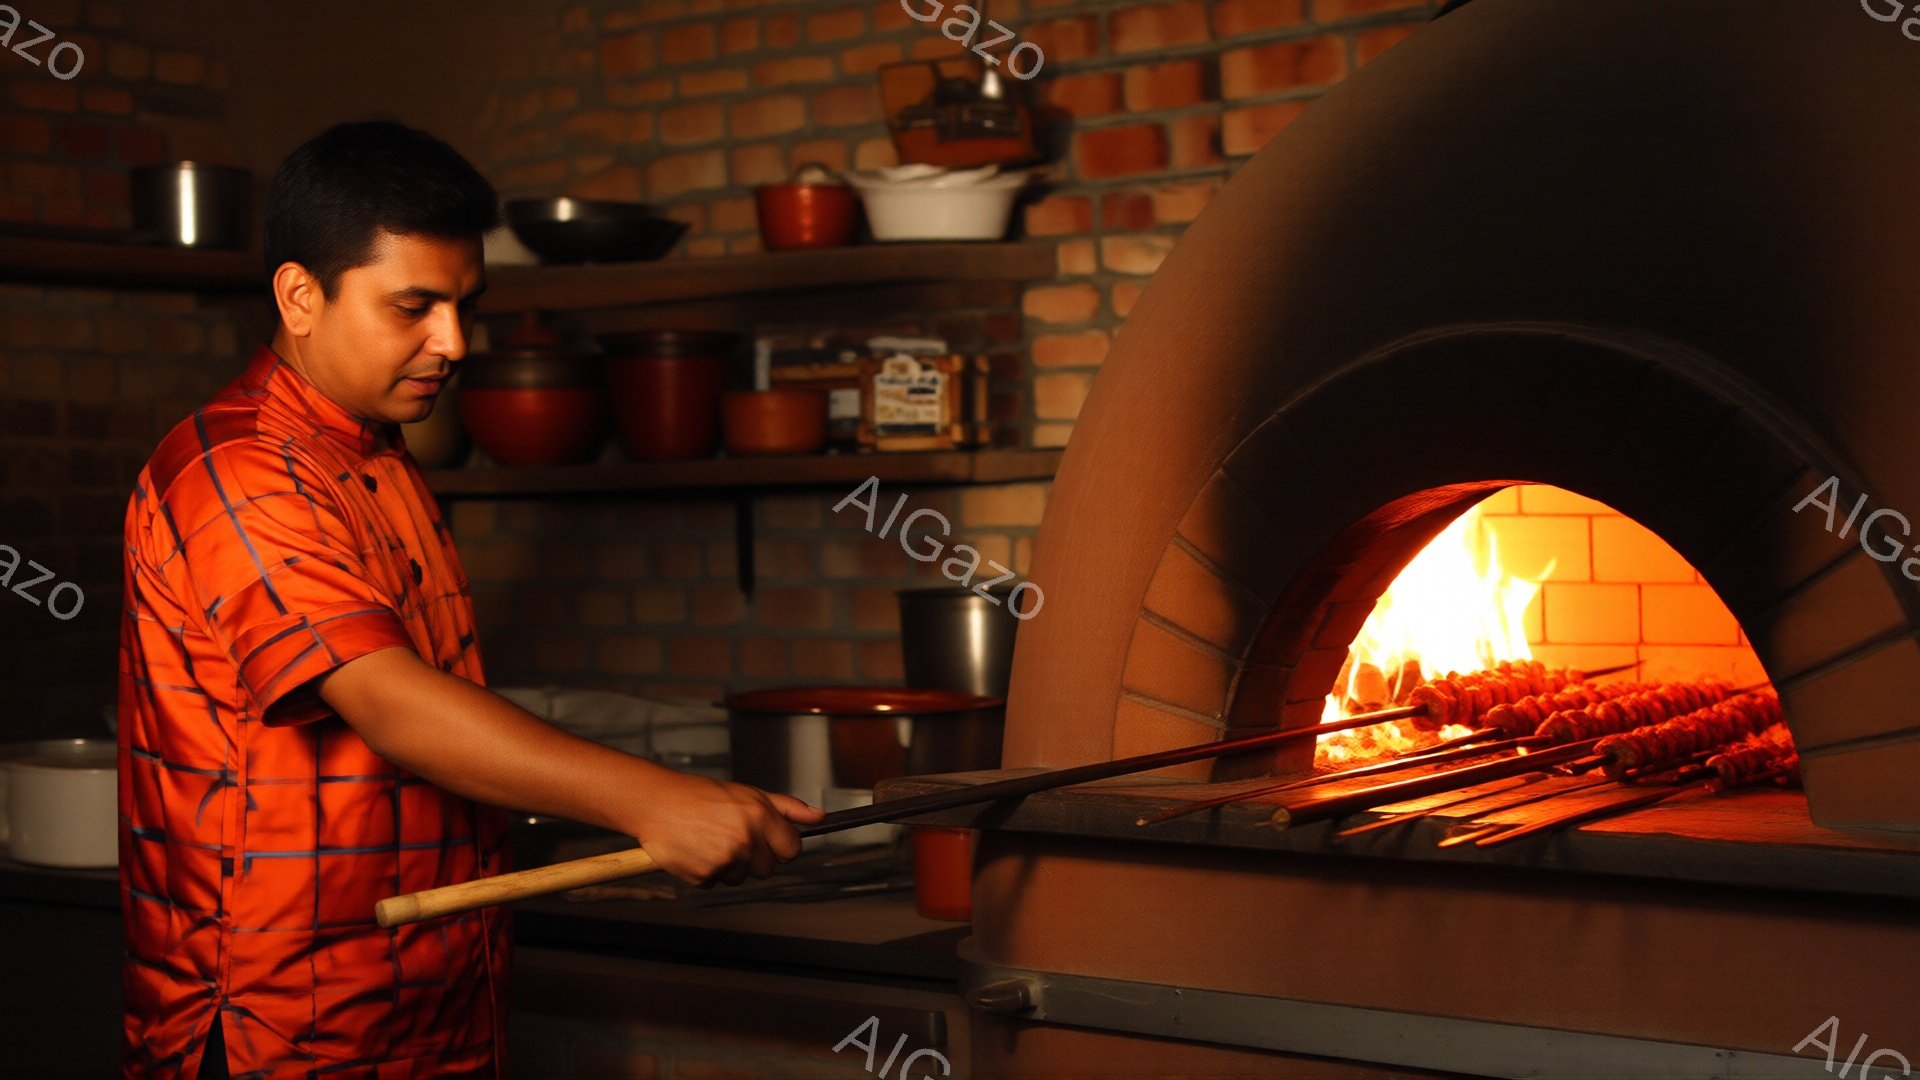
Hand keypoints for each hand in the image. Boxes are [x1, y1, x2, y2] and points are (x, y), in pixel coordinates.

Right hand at [625, 769, 826, 887]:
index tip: (769, 839)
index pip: (793, 849)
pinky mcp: (704, 876)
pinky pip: (717, 882)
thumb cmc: (701, 795)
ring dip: (731, 864)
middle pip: (769, 868)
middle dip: (755, 856)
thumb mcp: (749, 793)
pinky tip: (698, 849)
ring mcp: (725, 861)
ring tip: (711, 840)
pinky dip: (709, 871)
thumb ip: (788, 808)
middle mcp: (745, 840)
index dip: (781, 845)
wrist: (657, 803)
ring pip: (743, 877)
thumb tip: (820, 817)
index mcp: (760, 816)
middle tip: (732, 835)